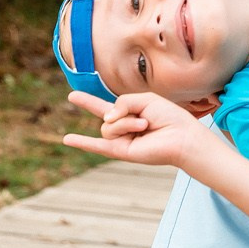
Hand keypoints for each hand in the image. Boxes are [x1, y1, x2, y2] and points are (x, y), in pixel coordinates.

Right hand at [60, 90, 205, 167]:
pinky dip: (82, 142)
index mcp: (129, 113)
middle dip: (124, 113)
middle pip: (107, 114)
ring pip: (109, 127)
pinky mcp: (121, 151)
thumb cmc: (169, 117)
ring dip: (127, 123)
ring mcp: (121, 139)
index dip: (88, 101)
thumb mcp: (144, 99)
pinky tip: (67, 139)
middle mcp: (123, 127)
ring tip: (145, 126)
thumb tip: (106, 120)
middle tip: (146, 122)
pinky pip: (97, 145)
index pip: (105, 107)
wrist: (182, 136)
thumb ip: (121, 102)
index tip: (72, 96)